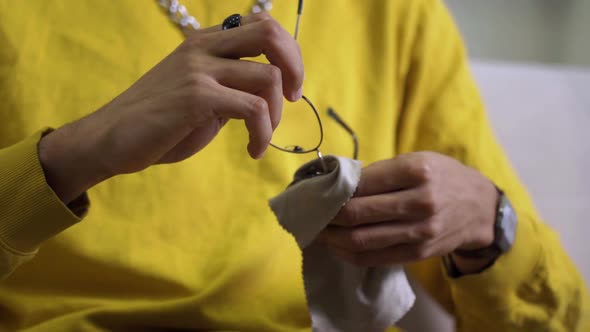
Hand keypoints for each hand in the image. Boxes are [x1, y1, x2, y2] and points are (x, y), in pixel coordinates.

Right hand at [39, 12, 302, 203]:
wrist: (111, 139)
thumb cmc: (158, 121)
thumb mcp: (200, 92)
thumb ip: (230, 83)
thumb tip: (269, 88)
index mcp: (206, 42)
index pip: (262, 25)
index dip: (287, 52)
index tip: (289, 85)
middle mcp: (204, 47)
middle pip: (270, 34)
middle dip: (295, 66)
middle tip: (292, 97)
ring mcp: (199, 69)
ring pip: (269, 77)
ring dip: (276, 115)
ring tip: (260, 136)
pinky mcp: (197, 96)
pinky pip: (254, 109)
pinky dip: (262, 134)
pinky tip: (253, 150)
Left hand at [318, 152, 498, 271]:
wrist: (481, 208)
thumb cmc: (443, 177)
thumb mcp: (418, 160)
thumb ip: (381, 171)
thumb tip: (338, 183)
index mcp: (417, 171)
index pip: (361, 184)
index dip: (333, 189)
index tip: (318, 190)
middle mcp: (420, 202)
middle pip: (357, 214)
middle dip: (327, 215)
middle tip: (313, 212)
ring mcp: (420, 232)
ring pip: (361, 240)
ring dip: (333, 237)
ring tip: (320, 231)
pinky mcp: (418, 254)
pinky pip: (374, 258)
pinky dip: (349, 254)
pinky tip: (338, 246)